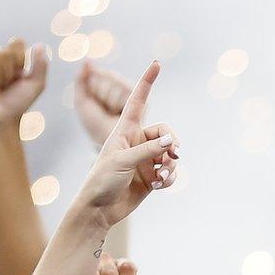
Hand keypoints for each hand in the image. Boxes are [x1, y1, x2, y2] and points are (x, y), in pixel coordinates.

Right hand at [0, 38, 48, 129]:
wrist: (2, 120)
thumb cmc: (19, 103)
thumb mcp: (35, 85)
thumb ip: (41, 66)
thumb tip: (39, 44)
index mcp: (13, 58)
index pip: (16, 43)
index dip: (19, 59)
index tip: (20, 74)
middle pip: (2, 52)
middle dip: (7, 73)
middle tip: (6, 86)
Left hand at [72, 61, 177, 226]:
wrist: (99, 210)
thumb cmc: (102, 180)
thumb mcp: (123, 161)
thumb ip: (149, 150)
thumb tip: (173, 144)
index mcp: (125, 130)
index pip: (138, 101)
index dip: (146, 82)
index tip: (156, 64)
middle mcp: (137, 141)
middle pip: (165, 133)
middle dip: (173, 143)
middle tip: (175, 154)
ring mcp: (145, 159)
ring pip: (170, 155)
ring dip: (170, 165)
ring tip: (161, 176)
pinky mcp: (152, 176)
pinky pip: (170, 172)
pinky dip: (168, 178)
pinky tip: (158, 186)